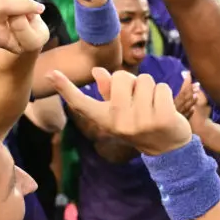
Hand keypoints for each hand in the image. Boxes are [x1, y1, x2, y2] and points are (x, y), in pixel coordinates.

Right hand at [50, 68, 192, 155]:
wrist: (168, 148)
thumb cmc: (142, 123)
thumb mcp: (122, 111)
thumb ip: (109, 91)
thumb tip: (97, 71)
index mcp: (105, 120)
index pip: (82, 103)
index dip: (65, 88)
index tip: (50, 74)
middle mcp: (119, 122)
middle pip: (120, 77)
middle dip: (132, 81)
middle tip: (138, 99)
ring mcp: (140, 122)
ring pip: (144, 80)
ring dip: (151, 88)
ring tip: (152, 105)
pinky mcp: (162, 118)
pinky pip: (161, 87)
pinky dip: (164, 93)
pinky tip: (165, 109)